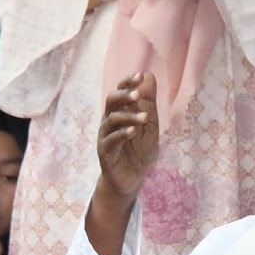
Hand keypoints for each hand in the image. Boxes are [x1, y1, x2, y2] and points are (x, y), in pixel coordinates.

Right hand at [96, 73, 159, 200]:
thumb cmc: (139, 151)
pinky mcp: (104, 151)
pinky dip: (122, 133)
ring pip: (112, 119)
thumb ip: (149, 104)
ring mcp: (106, 135)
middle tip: (138, 94)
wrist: (131, 179)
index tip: (141, 75)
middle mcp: (110, 120)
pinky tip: (134, 131)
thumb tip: (149, 77)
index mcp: (121, 112)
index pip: (121, 91)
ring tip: (144, 118)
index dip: (129, 82)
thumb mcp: (149, 126)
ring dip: (129, 116)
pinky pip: (111, 139)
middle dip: (124, 95)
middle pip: (111, 100)